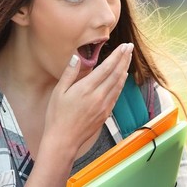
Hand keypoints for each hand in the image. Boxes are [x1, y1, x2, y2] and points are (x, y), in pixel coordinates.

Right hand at [41, 44, 133, 159]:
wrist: (64, 140)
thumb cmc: (57, 116)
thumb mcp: (58, 92)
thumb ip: (69, 73)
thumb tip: (76, 57)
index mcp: (86, 89)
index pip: (106, 67)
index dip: (117, 55)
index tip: (123, 46)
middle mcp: (98, 96)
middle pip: (116, 74)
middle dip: (124, 59)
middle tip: (129, 47)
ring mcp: (104, 106)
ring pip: (119, 84)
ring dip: (125, 69)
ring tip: (128, 58)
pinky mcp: (106, 113)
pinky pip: (116, 95)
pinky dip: (121, 84)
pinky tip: (122, 78)